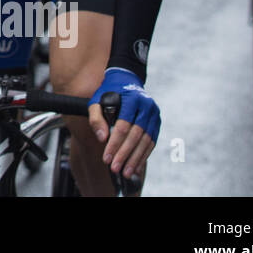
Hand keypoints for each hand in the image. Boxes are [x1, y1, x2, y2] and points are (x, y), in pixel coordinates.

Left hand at [88, 68, 158, 182]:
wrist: (126, 80)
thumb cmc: (109, 92)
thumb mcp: (96, 100)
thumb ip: (96, 118)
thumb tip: (102, 138)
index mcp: (132, 98)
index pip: (123, 125)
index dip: (115, 144)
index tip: (107, 158)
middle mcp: (147, 106)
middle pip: (136, 135)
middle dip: (125, 154)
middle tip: (115, 168)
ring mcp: (154, 114)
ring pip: (146, 141)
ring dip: (136, 158)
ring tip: (126, 172)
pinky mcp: (157, 122)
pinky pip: (151, 141)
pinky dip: (144, 155)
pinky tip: (136, 166)